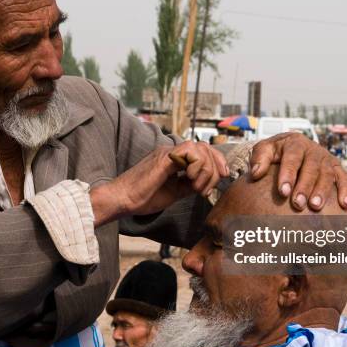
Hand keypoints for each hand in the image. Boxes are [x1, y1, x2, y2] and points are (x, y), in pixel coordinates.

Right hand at [91, 142, 228, 224]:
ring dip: (206, 170)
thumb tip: (208, 184)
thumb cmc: (144, 197)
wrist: (123, 200)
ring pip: (200, 148)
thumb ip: (190, 185)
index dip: (217, 162)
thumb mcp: (175, 192)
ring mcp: (168, 153)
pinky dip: (197, 165)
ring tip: (197, 187)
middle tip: (210, 186)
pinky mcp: (164, 157)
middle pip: (205, 147)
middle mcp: (172, 152)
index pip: (203, 151)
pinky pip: (189, 151)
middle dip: (217, 165)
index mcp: (175, 159)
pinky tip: (190, 179)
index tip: (224, 176)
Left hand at [249, 133, 346, 210]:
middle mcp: (313, 149)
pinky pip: (344, 178)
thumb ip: (259, 159)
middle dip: (305, 186)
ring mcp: (326, 158)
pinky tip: (344, 204)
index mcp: (295, 142)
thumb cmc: (276, 153)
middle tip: (298, 204)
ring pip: (328, 174)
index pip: (292, 157)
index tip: (283, 191)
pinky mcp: (336, 167)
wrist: (291, 148)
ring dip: (322, 191)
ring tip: (315, 206)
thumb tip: (255, 174)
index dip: (288, 174)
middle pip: (311, 167)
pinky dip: (345, 190)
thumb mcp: (264, 150)